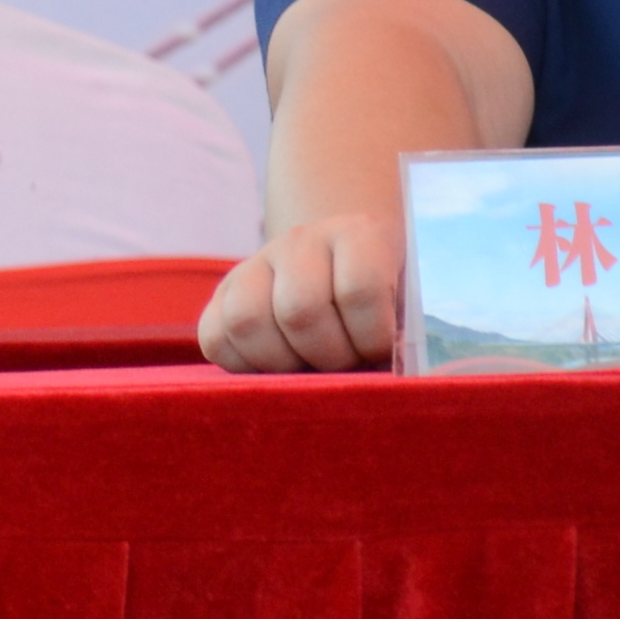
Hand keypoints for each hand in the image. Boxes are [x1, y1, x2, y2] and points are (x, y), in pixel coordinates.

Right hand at [197, 211, 408, 371]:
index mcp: (357, 234)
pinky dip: (242, 364)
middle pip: (299, 311)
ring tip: (307, 368)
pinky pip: (214, 336)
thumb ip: (400, 339)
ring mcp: (255, 263)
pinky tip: (273, 366)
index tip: (381, 352)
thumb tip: (384, 384)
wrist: (342, 256)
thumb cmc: (385, 298)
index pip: (359, 290)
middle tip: (344, 365)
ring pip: (247, 322)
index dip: (373, 338)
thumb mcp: (405, 304)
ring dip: (281, 363)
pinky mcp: (223, 292)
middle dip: (328, 357)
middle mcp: (301, 240)